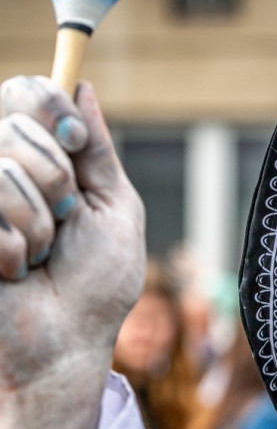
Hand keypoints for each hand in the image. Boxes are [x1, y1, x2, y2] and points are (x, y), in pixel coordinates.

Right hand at [0, 76, 143, 428]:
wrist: (69, 343)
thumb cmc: (96, 283)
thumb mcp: (114, 207)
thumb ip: (96, 150)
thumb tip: (80, 86)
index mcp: (30, 156)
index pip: (21, 91)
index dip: (49, 109)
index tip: (74, 141)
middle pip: (14, 125)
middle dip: (56, 178)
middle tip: (61, 219)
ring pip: (5, 171)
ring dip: (37, 222)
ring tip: (37, 253)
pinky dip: (13, 249)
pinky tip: (11, 270)